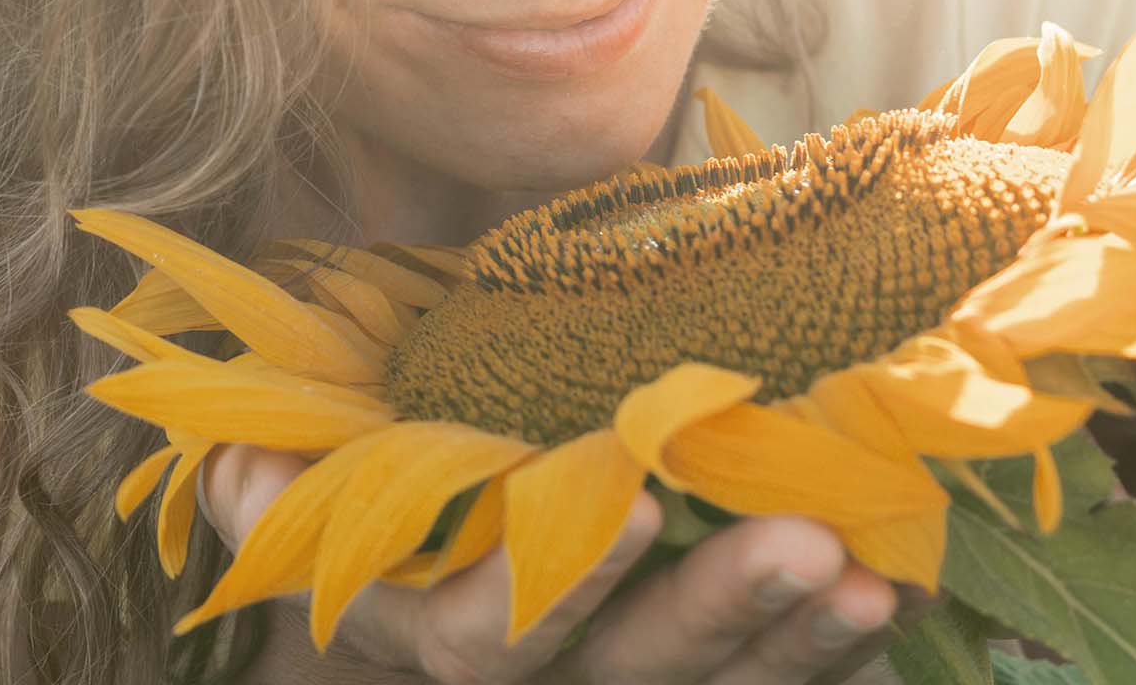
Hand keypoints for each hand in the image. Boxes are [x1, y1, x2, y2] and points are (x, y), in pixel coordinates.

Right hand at [200, 441, 914, 683]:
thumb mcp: (288, 505)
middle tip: (813, 543)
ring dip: (795, 649)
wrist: (393, 606)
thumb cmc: (349, 520)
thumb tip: (244, 472)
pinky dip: (823, 662)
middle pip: (628, 679)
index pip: (499, 634)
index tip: (647, 500)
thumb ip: (267, 491)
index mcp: (434, 630)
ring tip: (873, 580)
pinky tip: (891, 605)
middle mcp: (530, 684)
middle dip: (719, 616)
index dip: (571, 582)